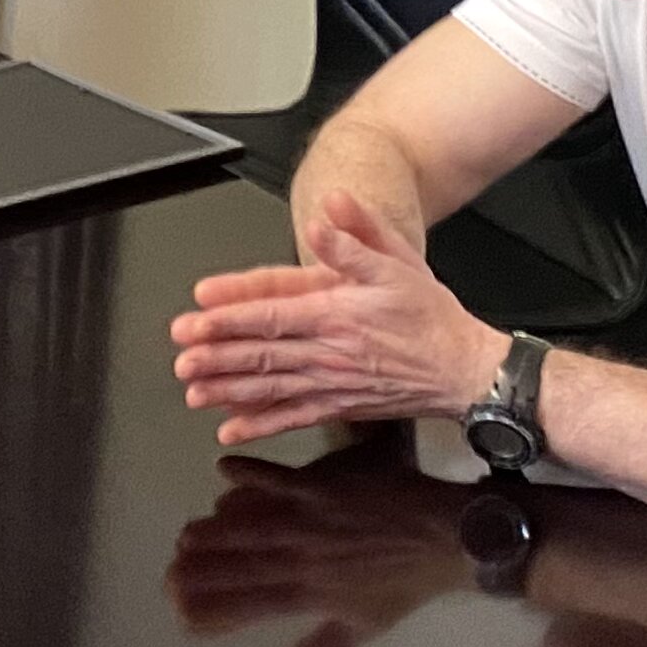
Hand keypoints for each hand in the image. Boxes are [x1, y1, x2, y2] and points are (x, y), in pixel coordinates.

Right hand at [167, 448, 475, 646]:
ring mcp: (316, 522)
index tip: (182, 616)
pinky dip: (254, 475)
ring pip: (256, 529)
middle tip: (167, 576)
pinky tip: (222, 468)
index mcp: (314, 593)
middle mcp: (308, 560)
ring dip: (218, 533)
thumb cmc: (408, 582)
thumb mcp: (365, 624)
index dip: (218, 611)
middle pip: (247, 568)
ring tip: (183, 537)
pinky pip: (284, 480)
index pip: (256, 606)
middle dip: (205, 574)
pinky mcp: (327, 489)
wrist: (450, 540)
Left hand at [169, 188, 508, 444]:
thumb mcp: (398, 262)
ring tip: (193, 392)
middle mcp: (328, 352)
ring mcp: (332, 384)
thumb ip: (356, 239)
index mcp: (336, 313)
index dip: (231, 314)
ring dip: (228, 390)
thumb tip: (324, 217)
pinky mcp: (339, 406)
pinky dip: (261, 424)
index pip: (272, 313)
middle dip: (217, 355)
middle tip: (181, 357)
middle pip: (262, 354)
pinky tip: (231, 429)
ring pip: (270, 388)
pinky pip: (294, 417)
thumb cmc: (430, 314)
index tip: (197, 314)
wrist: (464, 369)